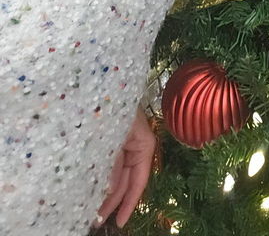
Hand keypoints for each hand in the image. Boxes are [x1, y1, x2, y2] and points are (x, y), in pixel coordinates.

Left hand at [96, 108, 155, 227]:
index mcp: (143, 143)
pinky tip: (89, 190)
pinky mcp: (109, 140)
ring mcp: (121, 142)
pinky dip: (99, 177)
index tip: (119, 222)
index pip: (139, 180)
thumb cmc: (113, 104)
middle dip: (112, 201)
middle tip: (96, 221)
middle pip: (125, 180)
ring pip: (115, 174)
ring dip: (105, 192)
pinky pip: (107, 163)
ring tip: (91, 211)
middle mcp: (135, 145)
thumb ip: (114, 162)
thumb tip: (110, 189)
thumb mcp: (115, 134)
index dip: (129, 203)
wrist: (99, 83)